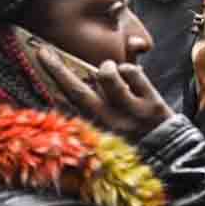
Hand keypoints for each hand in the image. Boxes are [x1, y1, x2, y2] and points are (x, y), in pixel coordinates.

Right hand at [39, 53, 171, 141]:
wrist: (167, 154)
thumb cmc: (132, 138)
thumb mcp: (106, 130)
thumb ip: (92, 111)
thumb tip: (72, 88)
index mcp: (95, 129)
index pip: (65, 106)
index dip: (50, 89)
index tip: (37, 68)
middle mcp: (109, 122)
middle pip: (78, 92)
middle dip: (58, 70)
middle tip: (44, 51)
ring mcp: (131, 112)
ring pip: (108, 77)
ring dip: (106, 68)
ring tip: (109, 70)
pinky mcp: (152, 104)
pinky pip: (134, 74)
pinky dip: (129, 69)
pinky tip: (130, 75)